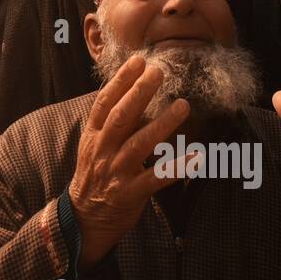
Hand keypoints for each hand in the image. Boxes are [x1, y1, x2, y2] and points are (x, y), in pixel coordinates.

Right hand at [67, 55, 191, 268]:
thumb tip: (133, 93)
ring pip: (140, 144)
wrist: (84, 218)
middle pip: (121, 117)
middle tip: (160, 71)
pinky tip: (196, 156)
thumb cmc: (95, 176)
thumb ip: (111, 123)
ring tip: (183, 105)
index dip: (121, 81)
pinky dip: (176, 167)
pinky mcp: (130, 194)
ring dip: (163, 124)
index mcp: (93, 136)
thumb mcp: (94, 146)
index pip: (105, 103)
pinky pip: (156, 178)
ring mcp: (115, 173)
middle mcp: (103, 151)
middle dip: (140, 92)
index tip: (138, 61)